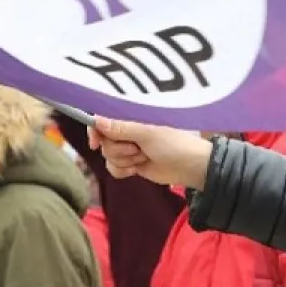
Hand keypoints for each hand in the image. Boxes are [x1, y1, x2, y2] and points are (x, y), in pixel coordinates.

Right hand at [89, 118, 213, 187]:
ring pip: (107, 156)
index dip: (95, 129)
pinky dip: (123, 170)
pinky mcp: (130, 162)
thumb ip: (120, 128)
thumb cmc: (173, 144)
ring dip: (124, 160)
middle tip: (137, 149)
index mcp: (131, 116)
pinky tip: (137, 169)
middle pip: (103, 140)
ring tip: (143, 157)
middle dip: (118, 149)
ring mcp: (128, 146)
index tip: (95, 142)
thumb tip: (96, 120)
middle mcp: (127, 129)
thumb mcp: (147, 133)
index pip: (103, 117)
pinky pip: (113, 168)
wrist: (189, 167)